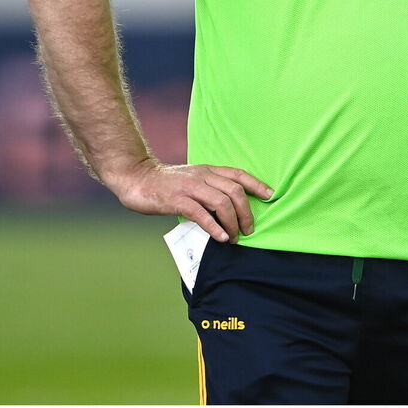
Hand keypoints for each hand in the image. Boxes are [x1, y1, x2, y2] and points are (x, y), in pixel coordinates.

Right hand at [109, 160, 273, 243]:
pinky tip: (221, 237)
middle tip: (249, 230)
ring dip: (232, 223)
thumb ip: (209, 189)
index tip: (270, 196)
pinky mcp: (177, 200)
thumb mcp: (192, 180)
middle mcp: (202, 176)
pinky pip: (201, 214)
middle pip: (234, 191)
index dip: (256, 185)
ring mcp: (190, 187)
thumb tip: (229, 208)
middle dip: (246, 212)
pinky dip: (214, 227)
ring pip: (221, 202)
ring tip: (235, 238)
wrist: (137, 178)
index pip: (238, 174)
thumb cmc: (166, 184)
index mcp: (207, 170)